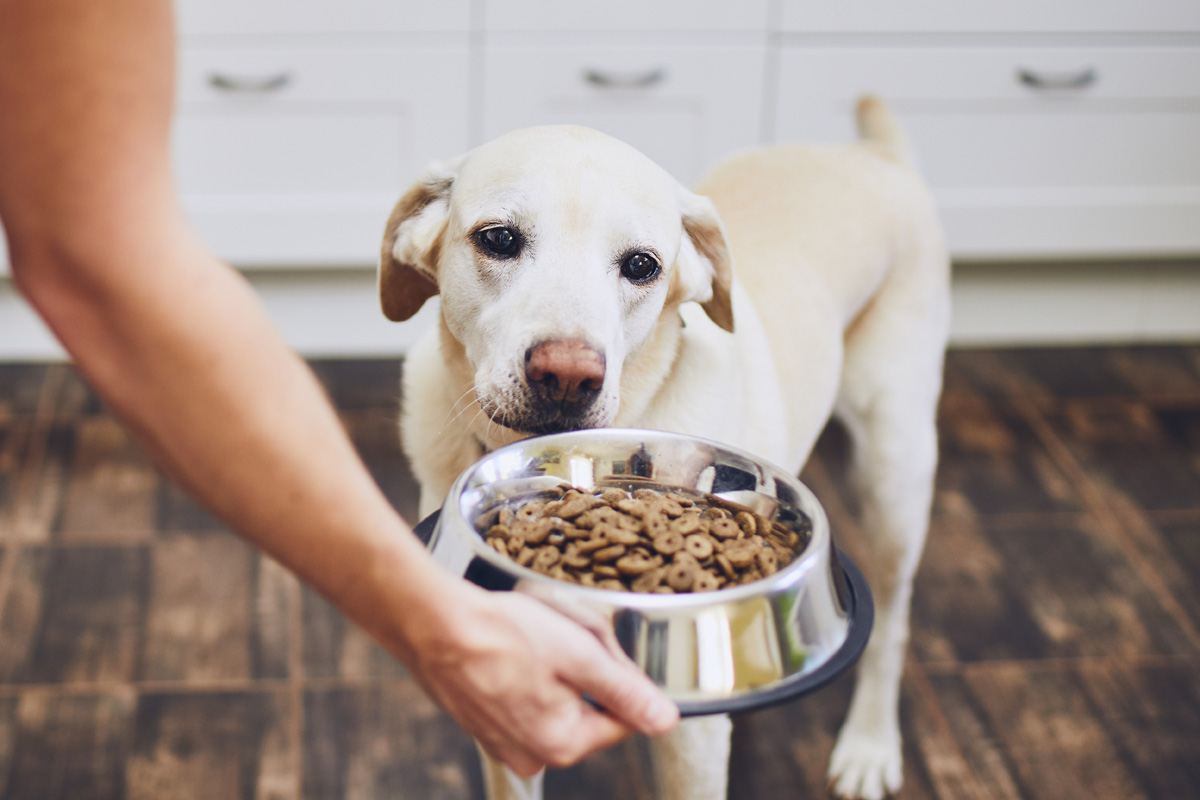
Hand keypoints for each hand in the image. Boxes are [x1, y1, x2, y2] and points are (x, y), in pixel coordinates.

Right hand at [405, 577, 679, 775]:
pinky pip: (522, 698)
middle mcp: (531, 754)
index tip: (596, 648)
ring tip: (530, 639)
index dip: (619, 677)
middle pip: (587, 709)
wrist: (432, 623)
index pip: (622, 718)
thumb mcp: (579, 654)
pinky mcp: (481, 722)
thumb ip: (626, 691)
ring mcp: (502, 741)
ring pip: (555, 701)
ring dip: (553, 670)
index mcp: (562, 744)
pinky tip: (510, 647)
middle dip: (583, 672)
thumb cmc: (501, 634)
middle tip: (560, 637)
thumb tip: (665, 721)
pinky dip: (523, 673)